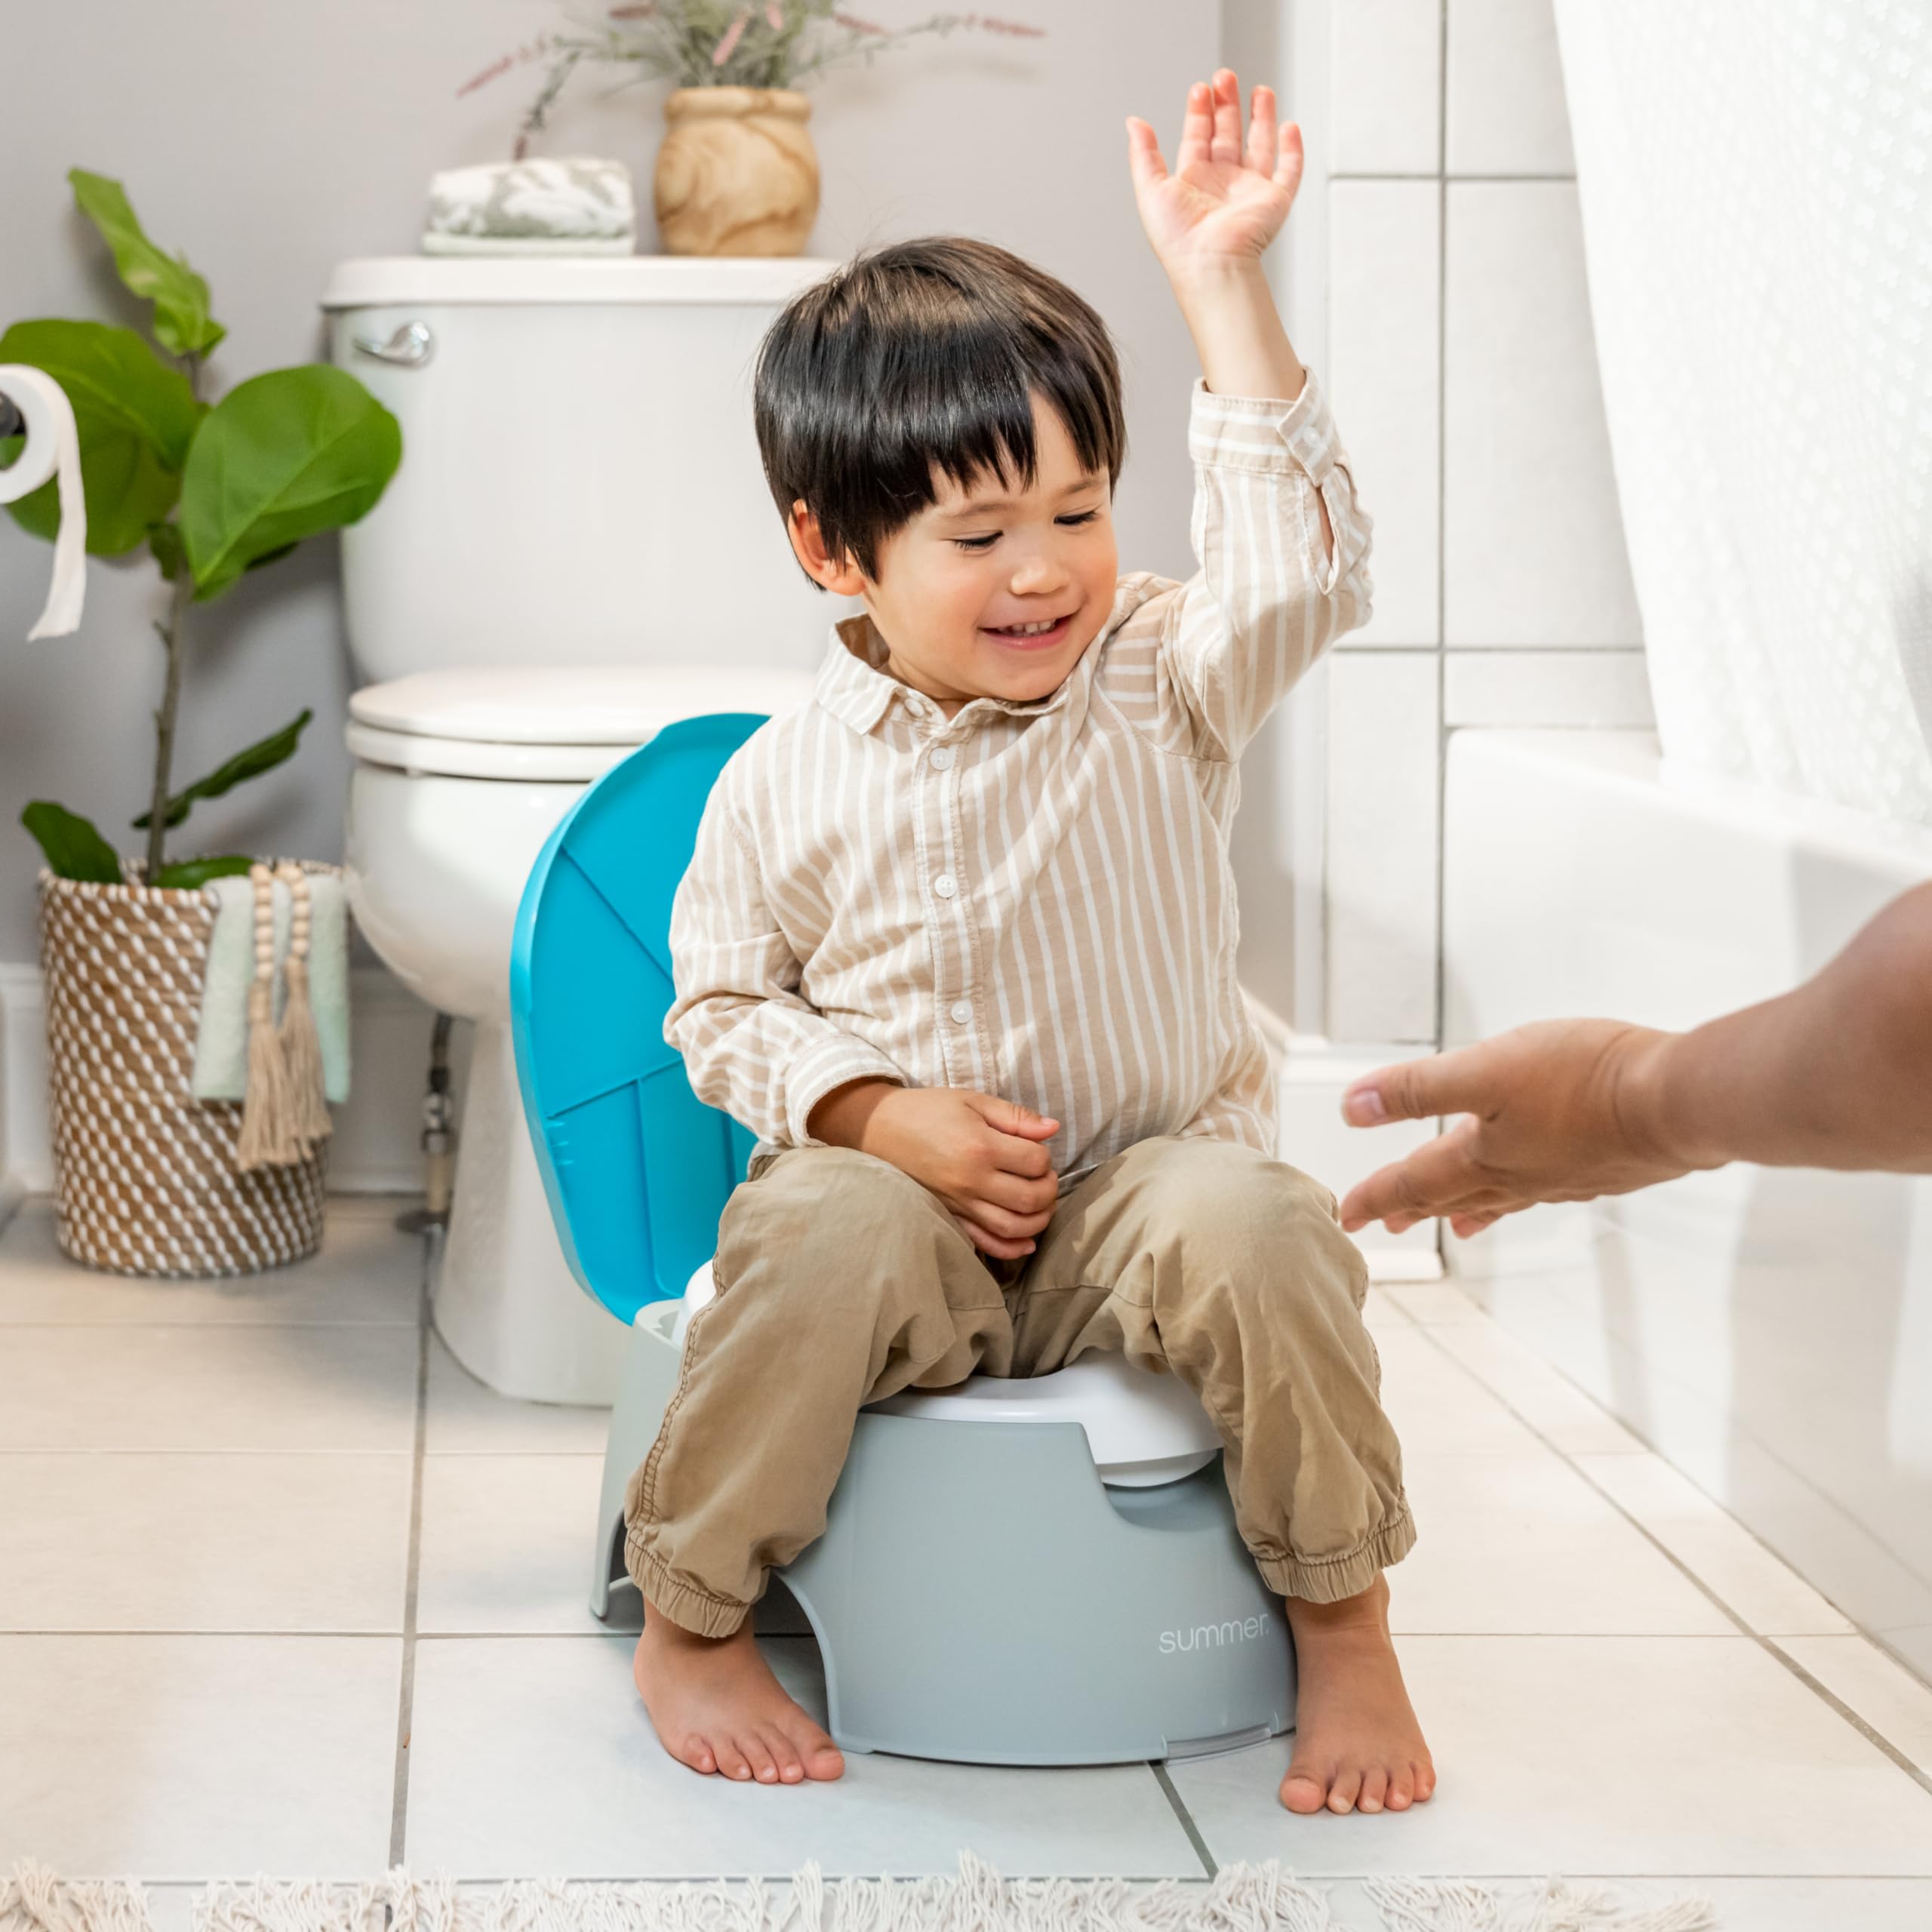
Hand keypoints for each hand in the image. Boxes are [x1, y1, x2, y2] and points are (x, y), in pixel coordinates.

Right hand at [808, 1081, 1058, 1259]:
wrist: (878, 1129)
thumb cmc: (927, 1110)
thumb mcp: (972, 1100)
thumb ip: (1015, 1116)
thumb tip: (1053, 1129)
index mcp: (980, 1146)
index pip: (1035, 1162)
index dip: (1045, 1156)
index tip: (1036, 1149)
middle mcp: (971, 1180)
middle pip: (1030, 1198)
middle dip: (1049, 1190)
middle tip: (1045, 1177)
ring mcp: (959, 1204)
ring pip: (1013, 1227)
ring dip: (1038, 1220)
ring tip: (1040, 1203)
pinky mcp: (949, 1217)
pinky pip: (984, 1243)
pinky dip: (1011, 1248)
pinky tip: (1026, 1242)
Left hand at [1126, 70, 1304, 271]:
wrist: (1210, 263)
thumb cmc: (1178, 238)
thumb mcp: (1150, 189)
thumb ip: (1143, 154)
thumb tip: (1134, 122)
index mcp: (1194, 181)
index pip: (1198, 137)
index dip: (1199, 111)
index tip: (1201, 88)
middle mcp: (1222, 183)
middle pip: (1228, 134)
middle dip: (1227, 104)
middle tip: (1225, 77)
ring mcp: (1250, 191)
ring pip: (1259, 145)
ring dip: (1260, 117)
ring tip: (1259, 90)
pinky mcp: (1274, 200)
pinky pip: (1288, 171)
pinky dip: (1292, 149)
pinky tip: (1288, 126)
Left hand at [1335, 1020, 1693, 1238]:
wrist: (1678, 1102)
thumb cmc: (1584, 1080)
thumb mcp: (1484, 1070)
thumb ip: (1417, 1088)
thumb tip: (1353, 1108)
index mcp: (1482, 1156)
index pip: (1412, 1182)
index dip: (1374, 1196)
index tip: (1345, 1216)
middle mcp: (1519, 1176)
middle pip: (1452, 1196)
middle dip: (1414, 1208)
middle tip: (1386, 1226)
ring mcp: (1564, 1178)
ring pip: (1501, 1198)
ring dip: (1468, 1209)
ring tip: (1454, 1223)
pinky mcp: (1605, 1169)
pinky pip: (1548, 1191)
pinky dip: (1525, 1197)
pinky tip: (1540, 1188)